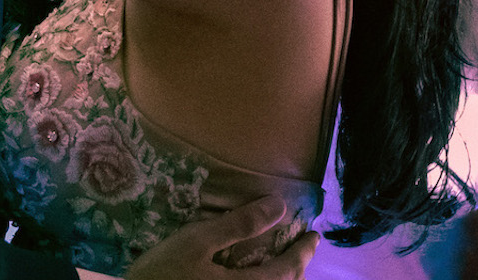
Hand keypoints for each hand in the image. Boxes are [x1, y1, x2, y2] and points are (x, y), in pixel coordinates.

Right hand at [124, 196, 317, 279]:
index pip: (289, 269)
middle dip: (297, 269)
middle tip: (301, 250)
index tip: (314, 236)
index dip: (303, 251)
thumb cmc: (163, 275)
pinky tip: (251, 278)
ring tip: (282, 265)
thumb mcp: (196, 241)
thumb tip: (278, 206)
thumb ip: (238, 225)